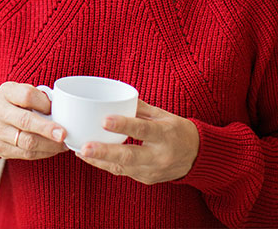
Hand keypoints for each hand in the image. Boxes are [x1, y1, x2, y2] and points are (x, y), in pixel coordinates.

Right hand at [0, 82, 68, 159]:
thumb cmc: (8, 102)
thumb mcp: (17, 90)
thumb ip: (35, 96)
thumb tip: (59, 109)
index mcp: (6, 93)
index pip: (26, 96)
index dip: (43, 103)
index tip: (54, 108)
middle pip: (25, 121)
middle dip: (47, 129)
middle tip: (64, 134)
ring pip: (27, 142)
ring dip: (49, 145)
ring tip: (63, 144)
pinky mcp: (0, 149)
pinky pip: (26, 154)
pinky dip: (43, 153)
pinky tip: (53, 149)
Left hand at [76, 100, 199, 184]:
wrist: (197, 157)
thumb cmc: (178, 130)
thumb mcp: (163, 115)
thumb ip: (139, 108)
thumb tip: (115, 98)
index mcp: (166, 134)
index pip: (143, 129)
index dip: (123, 125)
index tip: (104, 120)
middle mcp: (160, 155)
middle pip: (129, 156)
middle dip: (105, 152)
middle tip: (85, 147)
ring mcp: (153, 170)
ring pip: (122, 167)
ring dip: (100, 160)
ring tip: (80, 151)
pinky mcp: (146, 179)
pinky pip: (123, 172)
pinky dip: (105, 164)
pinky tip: (89, 157)